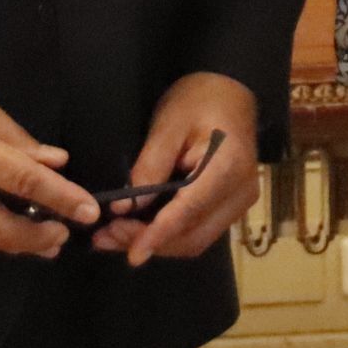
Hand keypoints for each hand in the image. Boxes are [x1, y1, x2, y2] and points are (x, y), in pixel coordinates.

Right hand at [0, 57, 97, 256]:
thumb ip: (17, 138)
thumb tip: (53, 161)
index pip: (26, 182)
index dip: (61, 199)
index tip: (88, 210)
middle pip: (2, 228)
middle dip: (38, 238)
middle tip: (65, 235)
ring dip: (15, 239)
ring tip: (44, 238)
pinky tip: (7, 223)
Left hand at [91, 72, 259, 265]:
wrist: (229, 91)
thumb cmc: (198, 100)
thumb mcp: (168, 125)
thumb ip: (149, 167)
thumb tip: (125, 209)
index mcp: (228, 166)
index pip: (190, 211)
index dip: (159, 235)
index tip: (133, 255)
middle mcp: (241, 192)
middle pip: (194, 235)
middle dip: (151, 243)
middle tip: (106, 237)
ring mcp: (239, 202)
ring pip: (196, 239)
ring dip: (157, 244)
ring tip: (114, 236)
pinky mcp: (230, 206)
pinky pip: (199, 230)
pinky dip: (169, 235)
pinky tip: (139, 230)